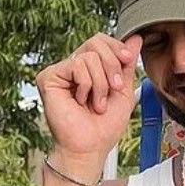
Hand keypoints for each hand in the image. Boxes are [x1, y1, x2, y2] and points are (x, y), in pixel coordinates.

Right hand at [37, 33, 141, 163]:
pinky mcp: (49, 77)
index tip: (128, 61)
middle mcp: (74, 67)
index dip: (118, 48)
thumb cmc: (104, 126)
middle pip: (96, 41)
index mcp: (90, 68)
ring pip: (89, 56)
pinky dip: (87, 85)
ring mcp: (60, 72)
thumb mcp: (124, 91)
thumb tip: (136, 38)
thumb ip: (127, 64)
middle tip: (114, 87)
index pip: (102, 41)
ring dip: (101, 83)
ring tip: (96, 103)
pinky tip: (81, 101)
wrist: (89, 147)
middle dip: (113, 64)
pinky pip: (76, 65)